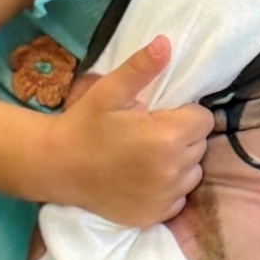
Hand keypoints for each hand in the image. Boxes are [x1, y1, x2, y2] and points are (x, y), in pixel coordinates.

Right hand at [46, 36, 213, 227]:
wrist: (56, 167)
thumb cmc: (85, 124)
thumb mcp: (110, 90)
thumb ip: (142, 68)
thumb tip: (166, 42)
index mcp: (166, 137)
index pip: (203, 119)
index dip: (185, 113)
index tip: (162, 114)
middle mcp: (172, 171)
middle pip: (200, 146)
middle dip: (183, 135)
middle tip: (151, 132)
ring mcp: (164, 197)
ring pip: (192, 173)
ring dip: (179, 162)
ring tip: (149, 154)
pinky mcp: (153, 216)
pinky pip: (178, 198)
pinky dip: (168, 188)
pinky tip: (145, 177)